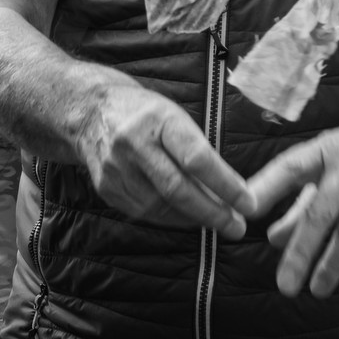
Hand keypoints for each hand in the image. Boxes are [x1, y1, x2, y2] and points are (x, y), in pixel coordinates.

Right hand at [76, 76, 249, 237]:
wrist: (90, 112)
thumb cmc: (144, 113)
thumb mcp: (174, 117)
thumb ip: (198, 150)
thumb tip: (230, 192)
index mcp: (157, 119)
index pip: (197, 158)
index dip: (225, 185)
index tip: (248, 203)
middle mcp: (133, 143)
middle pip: (178, 189)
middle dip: (213, 213)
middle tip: (237, 227)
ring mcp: (115, 167)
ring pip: (161, 206)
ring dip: (193, 218)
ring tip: (215, 221)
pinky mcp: (106, 187)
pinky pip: (144, 212)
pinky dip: (169, 218)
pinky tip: (184, 215)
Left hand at [243, 84, 338, 299]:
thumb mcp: (330, 161)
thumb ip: (300, 199)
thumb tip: (273, 238)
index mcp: (325, 150)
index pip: (290, 167)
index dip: (266, 186)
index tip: (245, 209)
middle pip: (321, 212)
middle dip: (301, 251)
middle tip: (286, 284)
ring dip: (332, 265)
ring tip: (316, 291)